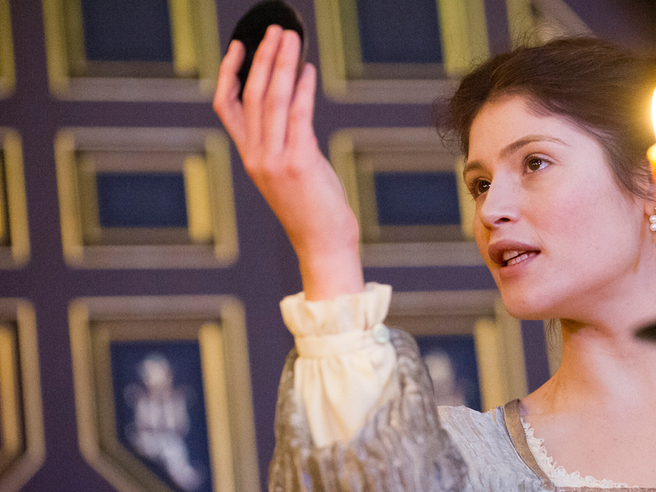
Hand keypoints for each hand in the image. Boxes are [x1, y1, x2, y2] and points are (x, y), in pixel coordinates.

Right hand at [214, 25, 363, 299]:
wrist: (324, 246)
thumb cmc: (315, 210)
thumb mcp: (296, 171)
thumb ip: (292, 140)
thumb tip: (300, 104)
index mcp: (250, 157)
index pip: (227, 107)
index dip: (229, 73)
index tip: (238, 47)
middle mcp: (256, 156)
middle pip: (252, 95)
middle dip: (263, 57)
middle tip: (275, 30)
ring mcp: (274, 160)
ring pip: (272, 99)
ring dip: (283, 64)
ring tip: (291, 39)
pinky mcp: (298, 163)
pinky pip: (298, 116)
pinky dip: (304, 89)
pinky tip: (310, 71)